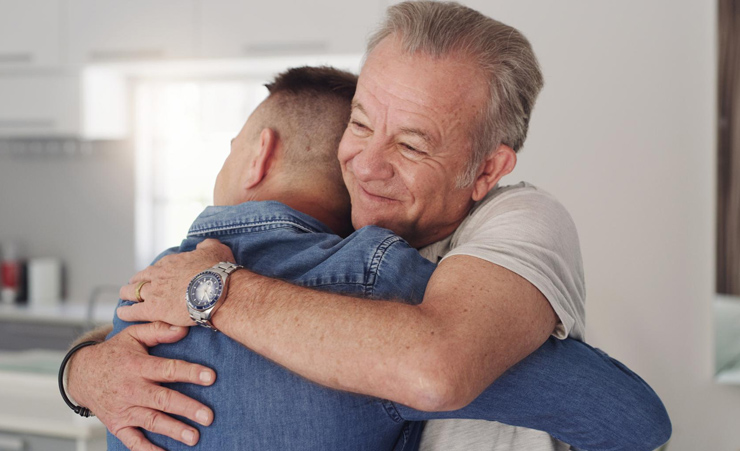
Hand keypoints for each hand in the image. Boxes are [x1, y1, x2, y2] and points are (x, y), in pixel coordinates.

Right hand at [67, 321, 216, 450]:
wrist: (81, 374)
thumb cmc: (114, 353)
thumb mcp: (133, 335)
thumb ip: (158, 330)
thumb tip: (183, 328)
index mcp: (138, 366)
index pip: (168, 369)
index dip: (190, 373)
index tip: (211, 377)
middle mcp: (132, 389)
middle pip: (163, 399)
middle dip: (187, 408)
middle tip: (208, 416)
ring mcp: (124, 409)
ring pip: (151, 421)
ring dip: (173, 430)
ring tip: (194, 437)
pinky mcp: (117, 424)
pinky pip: (132, 440)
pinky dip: (146, 449)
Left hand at [118, 239, 234, 325]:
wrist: (217, 290)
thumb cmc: (218, 271)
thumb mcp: (216, 249)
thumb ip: (207, 245)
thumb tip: (204, 245)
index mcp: (172, 262)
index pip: (157, 267)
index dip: (155, 273)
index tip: (155, 276)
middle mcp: (159, 275)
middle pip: (140, 277)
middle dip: (136, 281)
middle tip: (135, 286)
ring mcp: (154, 292)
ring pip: (132, 292)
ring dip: (128, 294)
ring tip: (125, 297)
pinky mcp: (153, 309)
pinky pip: (132, 311)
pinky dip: (126, 312)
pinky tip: (122, 313)